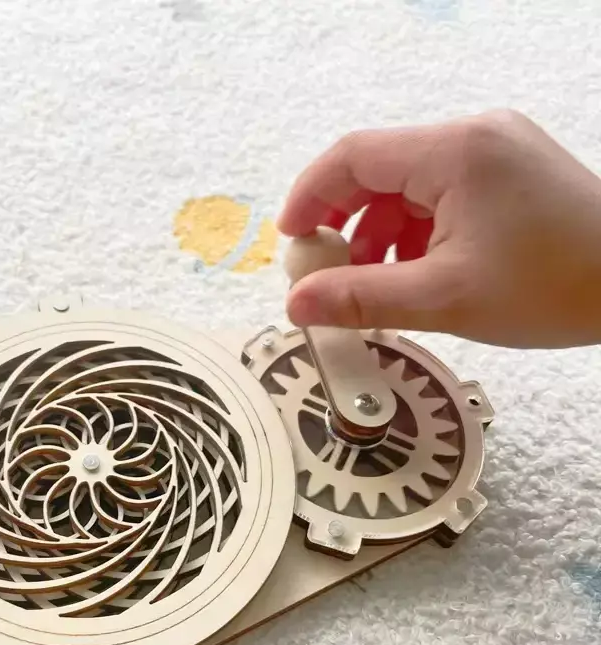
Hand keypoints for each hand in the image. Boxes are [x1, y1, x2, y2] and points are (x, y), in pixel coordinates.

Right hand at [278, 109, 600, 347]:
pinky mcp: (508, 173)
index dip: (309, 197)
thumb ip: (361, 299)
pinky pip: (440, 196)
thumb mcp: (444, 298)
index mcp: (455, 151)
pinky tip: (415, 273)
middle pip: (378, 170)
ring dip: (379, 234)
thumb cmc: (553, 288)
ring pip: (408, 187)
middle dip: (344, 223)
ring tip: (374, 285)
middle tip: (327, 274)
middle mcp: (473, 136)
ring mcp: (494, 151)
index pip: (353, 156)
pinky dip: (414, 233)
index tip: (291, 244)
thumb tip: (295, 307)